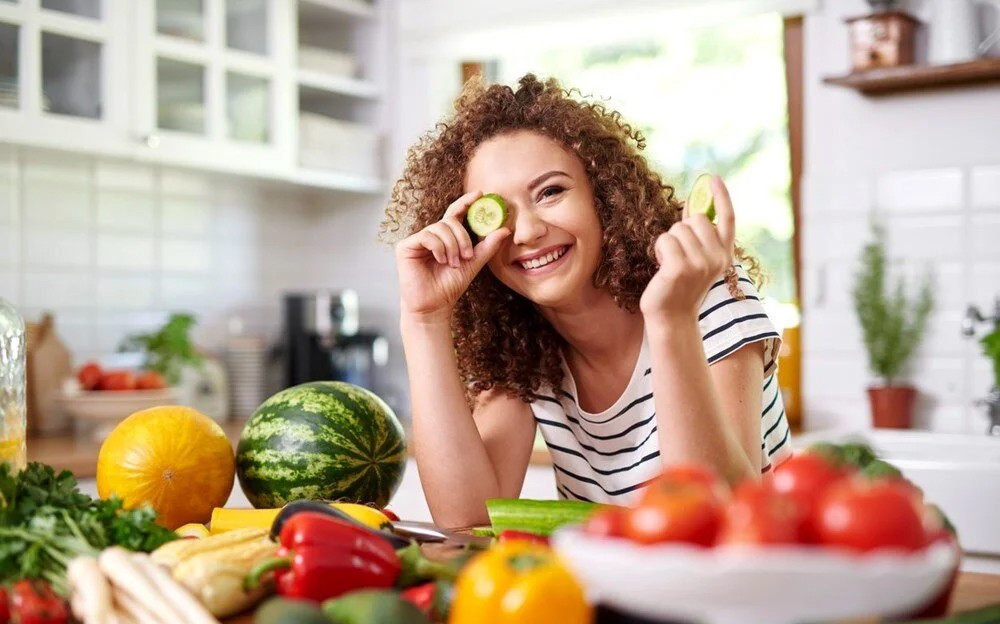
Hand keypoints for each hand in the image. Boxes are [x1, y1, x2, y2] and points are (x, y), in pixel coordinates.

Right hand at [396, 190, 509, 323]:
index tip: (479, 194)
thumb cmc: (450, 286)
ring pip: (440, 228)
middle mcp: (431, 236)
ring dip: (452, 247)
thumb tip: (505, 229)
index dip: (465, 202)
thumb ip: (487, 246)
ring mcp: (418, 240)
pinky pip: (427, 236)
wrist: (434, 306)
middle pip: (450, 221)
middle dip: (462, 237)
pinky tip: (441, 260)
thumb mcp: (473, 264)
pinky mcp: (406, 246)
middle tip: (467, 256)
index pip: (455, 213)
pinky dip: (438, 247)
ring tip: (453, 264)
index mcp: (446, 237)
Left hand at [639, 175, 735, 321]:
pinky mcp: (680, 268)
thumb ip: (697, 236)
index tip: (713, 178)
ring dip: (668, 243)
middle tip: (678, 254)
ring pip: (677, 229)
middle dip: (681, 230)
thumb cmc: (679, 287)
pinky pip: (665, 240)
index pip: (728, 219)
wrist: (672, 318)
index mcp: (724, 255)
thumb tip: (691, 205)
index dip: (722, 196)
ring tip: (670, 264)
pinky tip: (662, 268)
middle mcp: (717, 258)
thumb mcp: (695, 259)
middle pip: (696, 219)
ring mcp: (700, 264)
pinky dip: (659, 250)